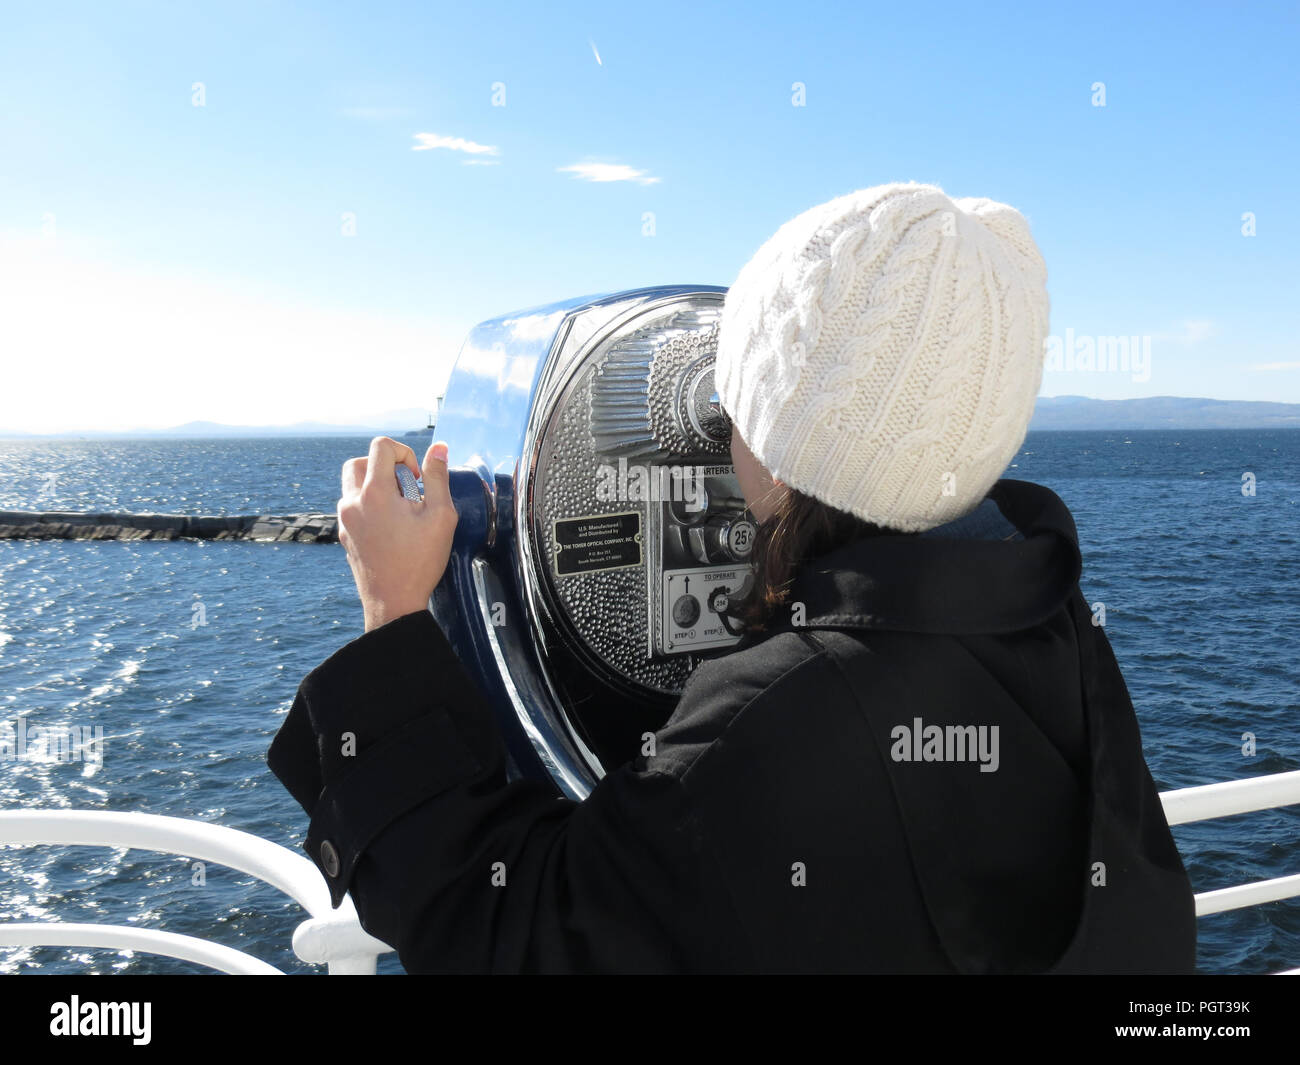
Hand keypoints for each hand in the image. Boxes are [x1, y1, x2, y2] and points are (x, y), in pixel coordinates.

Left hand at [337, 436, 457, 631]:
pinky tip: (391, 527)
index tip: (418, 478)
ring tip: (400, 509)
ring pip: (352, 484)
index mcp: (374, 493)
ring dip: (375, 485)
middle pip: (358, 461)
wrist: (393, 603)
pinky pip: (352, 506)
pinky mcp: (344, 535)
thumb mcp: (441, 516)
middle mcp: (352, 502)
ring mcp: (345, 520)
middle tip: (406, 489)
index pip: (381, 446)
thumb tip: (439, 448)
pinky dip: (369, 505)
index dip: (405, 453)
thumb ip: (438, 477)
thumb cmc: (420, 561)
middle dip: (384, 466)